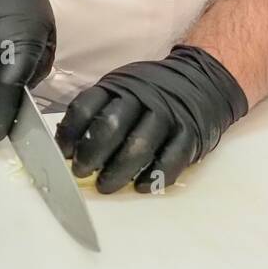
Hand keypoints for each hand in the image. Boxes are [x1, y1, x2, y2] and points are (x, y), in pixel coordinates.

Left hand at [55, 45, 247, 193]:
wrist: (203, 80)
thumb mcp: (122, 91)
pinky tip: (139, 187)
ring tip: (105, 186)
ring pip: (139, 146)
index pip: (87, 106)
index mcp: (120, 87)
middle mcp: (143, 97)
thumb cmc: (152, 94)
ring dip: (118, 171)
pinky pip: (170, 159)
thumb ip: (98, 112)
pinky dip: (153, 177)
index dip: (70, 133)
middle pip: (110, 126)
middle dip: (91, 154)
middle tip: (81, 173)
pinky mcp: (191, 133)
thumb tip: (67, 148)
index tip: (64, 155)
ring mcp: (168, 115)